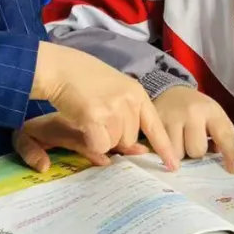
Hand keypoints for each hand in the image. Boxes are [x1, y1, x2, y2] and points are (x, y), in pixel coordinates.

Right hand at [31, 41, 177, 169]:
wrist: (60, 67)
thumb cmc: (84, 79)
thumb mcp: (115, 90)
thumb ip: (129, 114)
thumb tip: (139, 149)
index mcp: (137, 93)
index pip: (155, 126)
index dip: (164, 148)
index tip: (173, 165)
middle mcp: (130, 101)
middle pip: (129, 140)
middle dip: (114, 137)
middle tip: (98, 118)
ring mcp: (114, 108)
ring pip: (113, 144)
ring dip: (100, 138)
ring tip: (89, 116)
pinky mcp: (95, 116)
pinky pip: (99, 145)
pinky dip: (90, 141)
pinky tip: (82, 122)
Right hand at [154, 86, 233, 172]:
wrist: (171, 91)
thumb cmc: (197, 109)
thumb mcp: (215, 116)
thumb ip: (223, 136)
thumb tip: (226, 162)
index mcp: (210, 111)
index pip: (223, 136)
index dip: (230, 155)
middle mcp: (191, 113)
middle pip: (196, 150)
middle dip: (196, 152)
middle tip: (193, 142)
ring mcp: (170, 117)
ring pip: (177, 154)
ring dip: (180, 153)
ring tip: (179, 141)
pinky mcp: (154, 123)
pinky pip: (160, 151)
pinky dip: (165, 151)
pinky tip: (167, 142)